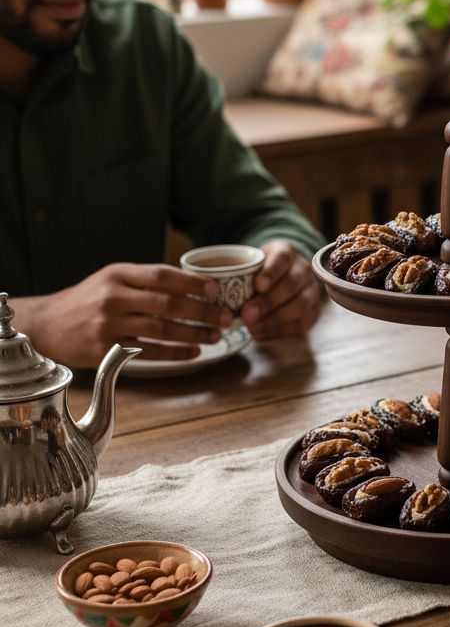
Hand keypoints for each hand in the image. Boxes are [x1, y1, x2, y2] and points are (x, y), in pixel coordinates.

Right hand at [20, 263, 229, 367]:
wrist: (47, 324)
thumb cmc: (90, 300)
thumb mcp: (113, 279)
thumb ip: (146, 280)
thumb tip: (196, 285)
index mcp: (119, 274)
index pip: (162, 275)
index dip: (192, 282)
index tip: (216, 290)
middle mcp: (113, 296)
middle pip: (167, 303)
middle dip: (201, 312)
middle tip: (225, 317)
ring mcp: (108, 324)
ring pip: (161, 329)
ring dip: (194, 334)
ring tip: (215, 336)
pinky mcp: (105, 349)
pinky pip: (149, 352)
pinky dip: (175, 353)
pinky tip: (193, 351)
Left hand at [241, 241, 320, 340]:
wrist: (282, 279)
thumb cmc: (259, 271)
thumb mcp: (250, 264)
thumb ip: (241, 273)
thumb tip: (220, 289)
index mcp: (286, 252)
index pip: (283, 257)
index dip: (271, 272)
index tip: (257, 286)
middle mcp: (303, 270)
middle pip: (291, 284)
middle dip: (269, 302)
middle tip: (247, 314)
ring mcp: (311, 291)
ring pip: (300, 306)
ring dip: (274, 320)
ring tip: (252, 328)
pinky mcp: (312, 312)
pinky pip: (300, 324)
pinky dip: (278, 332)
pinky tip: (260, 335)